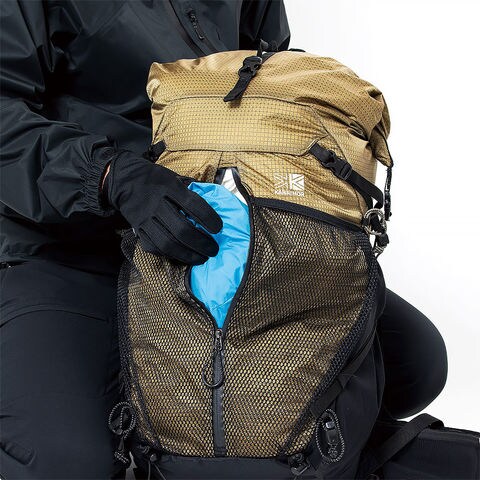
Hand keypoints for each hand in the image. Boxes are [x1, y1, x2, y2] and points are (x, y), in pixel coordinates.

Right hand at [102, 151, 221, 263]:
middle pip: (181, 229)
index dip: (208, 218)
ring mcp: (145, 219)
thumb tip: (215, 201)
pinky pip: (154, 247)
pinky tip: (183, 256)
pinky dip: (170, 255)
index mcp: (169, 187)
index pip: (192, 204)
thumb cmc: (155, 179)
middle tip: (214, 250)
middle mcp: (156, 204)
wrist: (123, 180)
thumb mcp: (173, 177)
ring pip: (167, 243)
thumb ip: (190, 190)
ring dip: (188, 254)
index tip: (219, 228)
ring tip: (202, 258)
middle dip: (201, 243)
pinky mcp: (137, 230)